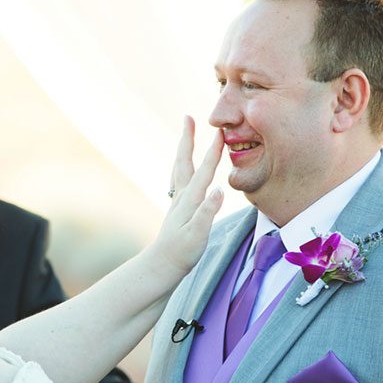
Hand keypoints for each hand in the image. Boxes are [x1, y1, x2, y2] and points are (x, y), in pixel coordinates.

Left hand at [150, 116, 223, 275]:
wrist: (162, 265)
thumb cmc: (181, 253)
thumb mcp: (198, 235)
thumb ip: (208, 212)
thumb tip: (218, 190)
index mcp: (190, 200)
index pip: (205, 171)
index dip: (214, 152)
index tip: (220, 132)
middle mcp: (182, 196)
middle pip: (185, 161)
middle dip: (188, 139)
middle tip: (188, 118)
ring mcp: (178, 201)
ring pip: (181, 168)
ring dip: (185, 149)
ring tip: (187, 134)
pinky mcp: (178, 207)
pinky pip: (181, 178)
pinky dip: (184, 165)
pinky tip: (186, 167)